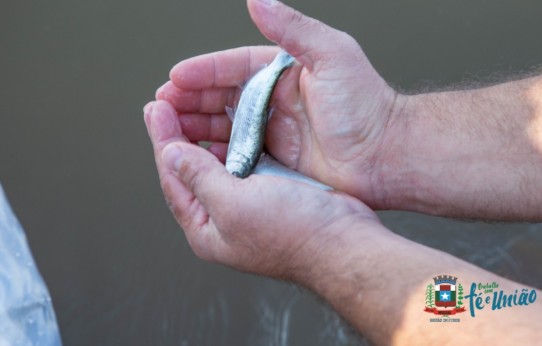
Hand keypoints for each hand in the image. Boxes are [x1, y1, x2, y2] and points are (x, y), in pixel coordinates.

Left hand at [143, 100, 381, 278]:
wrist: (343, 240)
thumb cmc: (294, 233)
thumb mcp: (235, 204)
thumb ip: (199, 178)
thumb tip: (171, 154)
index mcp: (206, 229)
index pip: (173, 178)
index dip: (163, 141)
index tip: (156, 109)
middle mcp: (222, 217)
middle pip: (190, 170)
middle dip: (177, 136)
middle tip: (165, 103)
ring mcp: (247, 204)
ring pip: (216, 163)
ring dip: (204, 134)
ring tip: (191, 107)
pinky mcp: (270, 190)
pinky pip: (243, 160)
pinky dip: (233, 140)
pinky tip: (229, 123)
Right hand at [155, 0, 404, 208]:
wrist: (385, 157)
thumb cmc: (366, 107)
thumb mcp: (332, 55)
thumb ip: (293, 27)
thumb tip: (256, 0)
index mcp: (284, 71)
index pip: (233, 67)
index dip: (202, 71)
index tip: (175, 78)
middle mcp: (275, 101)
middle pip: (221, 96)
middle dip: (189, 99)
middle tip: (162, 106)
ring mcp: (273, 131)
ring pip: (223, 125)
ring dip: (195, 125)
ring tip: (169, 129)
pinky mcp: (275, 159)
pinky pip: (236, 154)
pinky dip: (215, 153)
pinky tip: (196, 154)